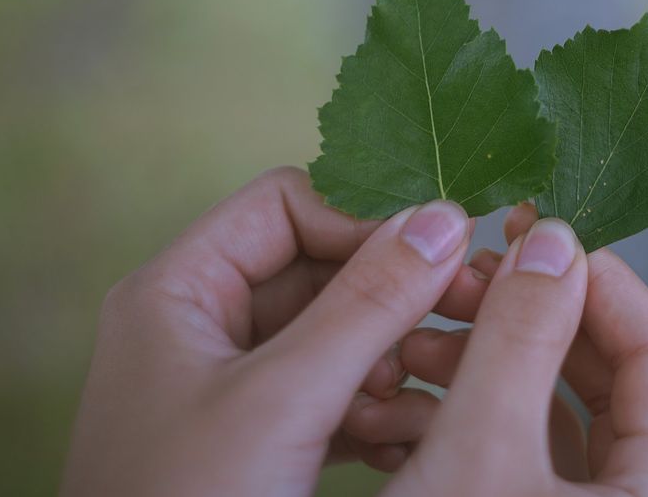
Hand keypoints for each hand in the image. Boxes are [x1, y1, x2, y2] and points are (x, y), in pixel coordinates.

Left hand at [61, 167, 488, 495]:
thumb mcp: (281, 400)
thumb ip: (366, 303)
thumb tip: (442, 220)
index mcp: (179, 292)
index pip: (287, 207)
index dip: (363, 221)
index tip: (438, 253)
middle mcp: (207, 328)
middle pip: (324, 272)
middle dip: (393, 301)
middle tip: (468, 313)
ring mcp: (237, 387)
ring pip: (341, 338)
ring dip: (392, 364)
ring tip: (415, 404)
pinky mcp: (266, 440)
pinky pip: (337, 395)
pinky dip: (379, 413)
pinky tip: (404, 440)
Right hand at [386, 204, 647, 496]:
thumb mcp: (480, 451)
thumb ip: (520, 339)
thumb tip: (553, 239)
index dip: (601, 280)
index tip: (532, 230)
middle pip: (609, 376)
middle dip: (532, 315)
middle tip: (469, 273)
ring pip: (554, 406)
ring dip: (494, 355)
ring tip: (422, 333)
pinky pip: (520, 443)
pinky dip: (476, 402)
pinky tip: (420, 377)